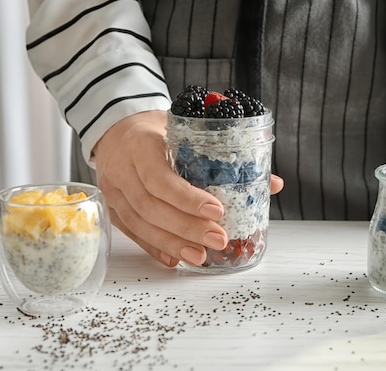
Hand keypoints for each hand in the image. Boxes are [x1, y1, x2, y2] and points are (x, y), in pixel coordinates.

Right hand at [93, 110, 283, 266]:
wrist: (117, 128)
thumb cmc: (157, 129)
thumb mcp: (187, 131)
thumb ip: (227, 157)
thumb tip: (273, 183)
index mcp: (140, 144)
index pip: (160, 177)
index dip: (187, 198)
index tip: (217, 211)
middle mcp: (122, 169)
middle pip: (151, 206)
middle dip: (186, 227)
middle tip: (218, 239)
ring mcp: (114, 190)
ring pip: (140, 223)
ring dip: (172, 243)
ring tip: (200, 255)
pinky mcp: (113, 207)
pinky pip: (132, 232)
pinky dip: (155, 247)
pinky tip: (176, 258)